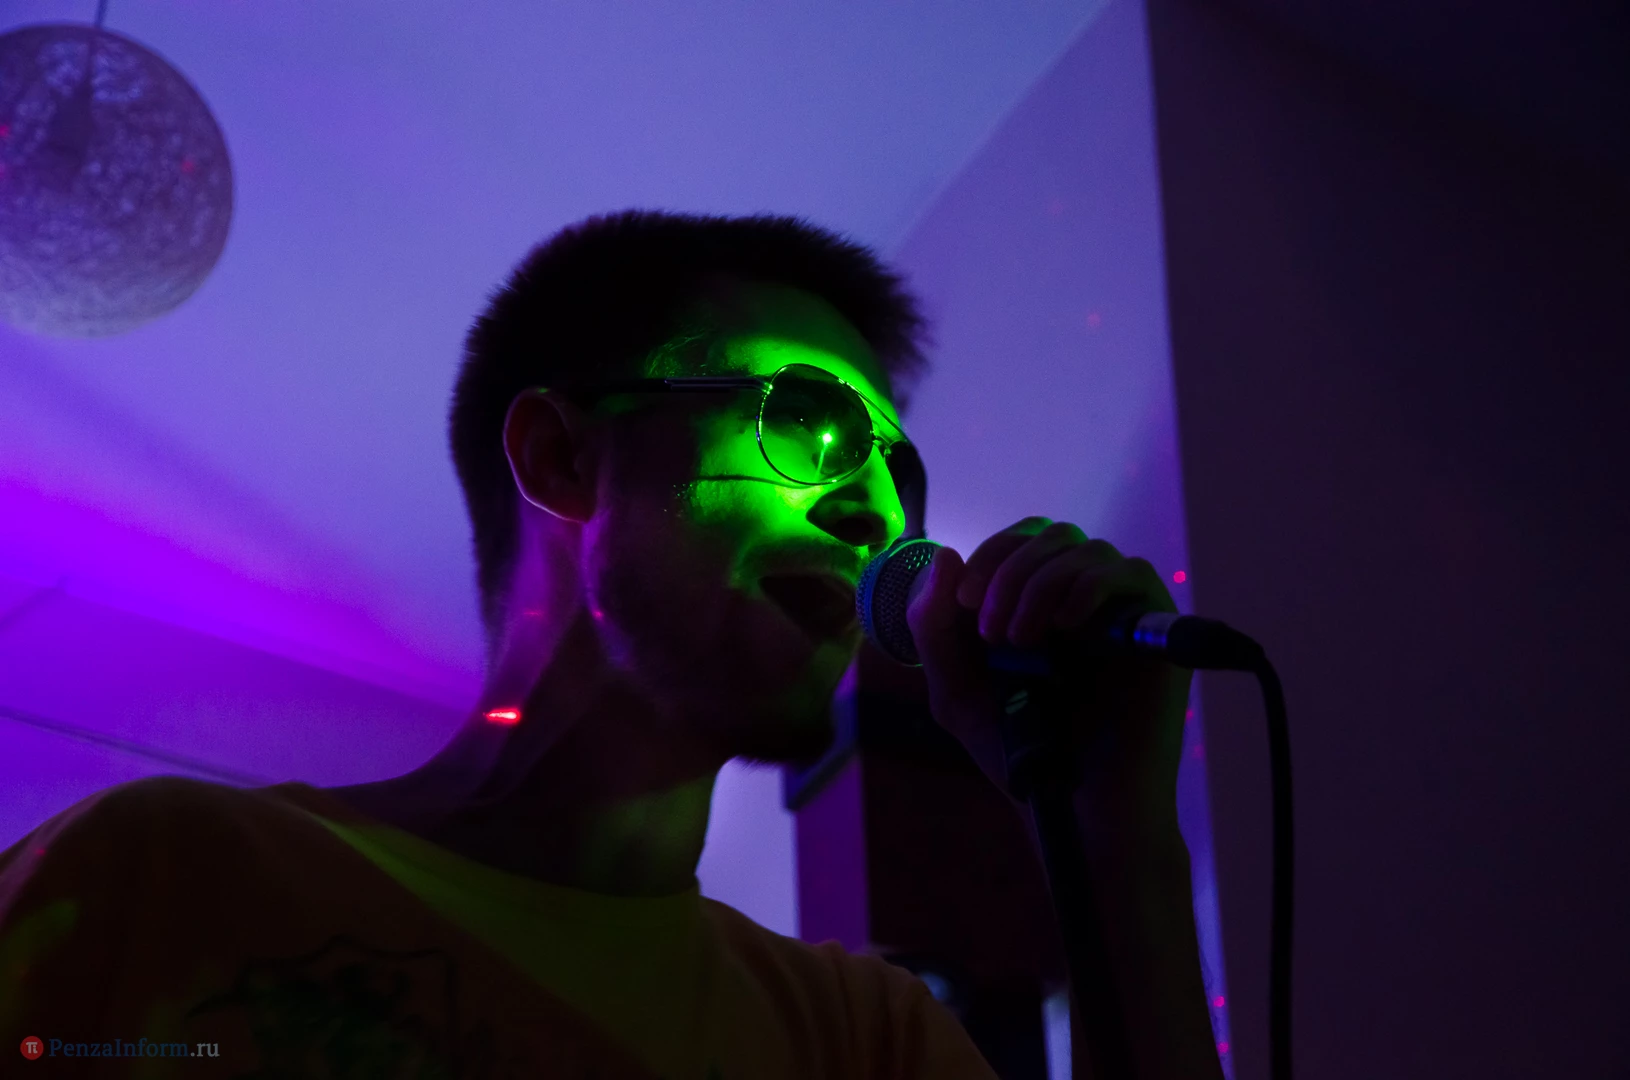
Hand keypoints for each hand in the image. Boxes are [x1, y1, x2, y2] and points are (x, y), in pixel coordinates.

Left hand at [905, 517, 1192, 833]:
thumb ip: (935, 627)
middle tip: (992, 629)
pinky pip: (1129, 572)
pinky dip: (1089, 586)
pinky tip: (1063, 625)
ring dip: (1040, 584)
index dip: (990, 556)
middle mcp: (1080, 599)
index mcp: (1036, 602)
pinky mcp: (1151, 631)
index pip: (1019, 541)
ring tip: (1021, 640)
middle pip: (1051, 535)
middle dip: (1010, 571)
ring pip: (1086, 549)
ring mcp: (1117, 612)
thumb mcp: (955, 688)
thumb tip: (945, 556)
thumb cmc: (1017, 751)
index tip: (965, 603)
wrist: (1069, 806)